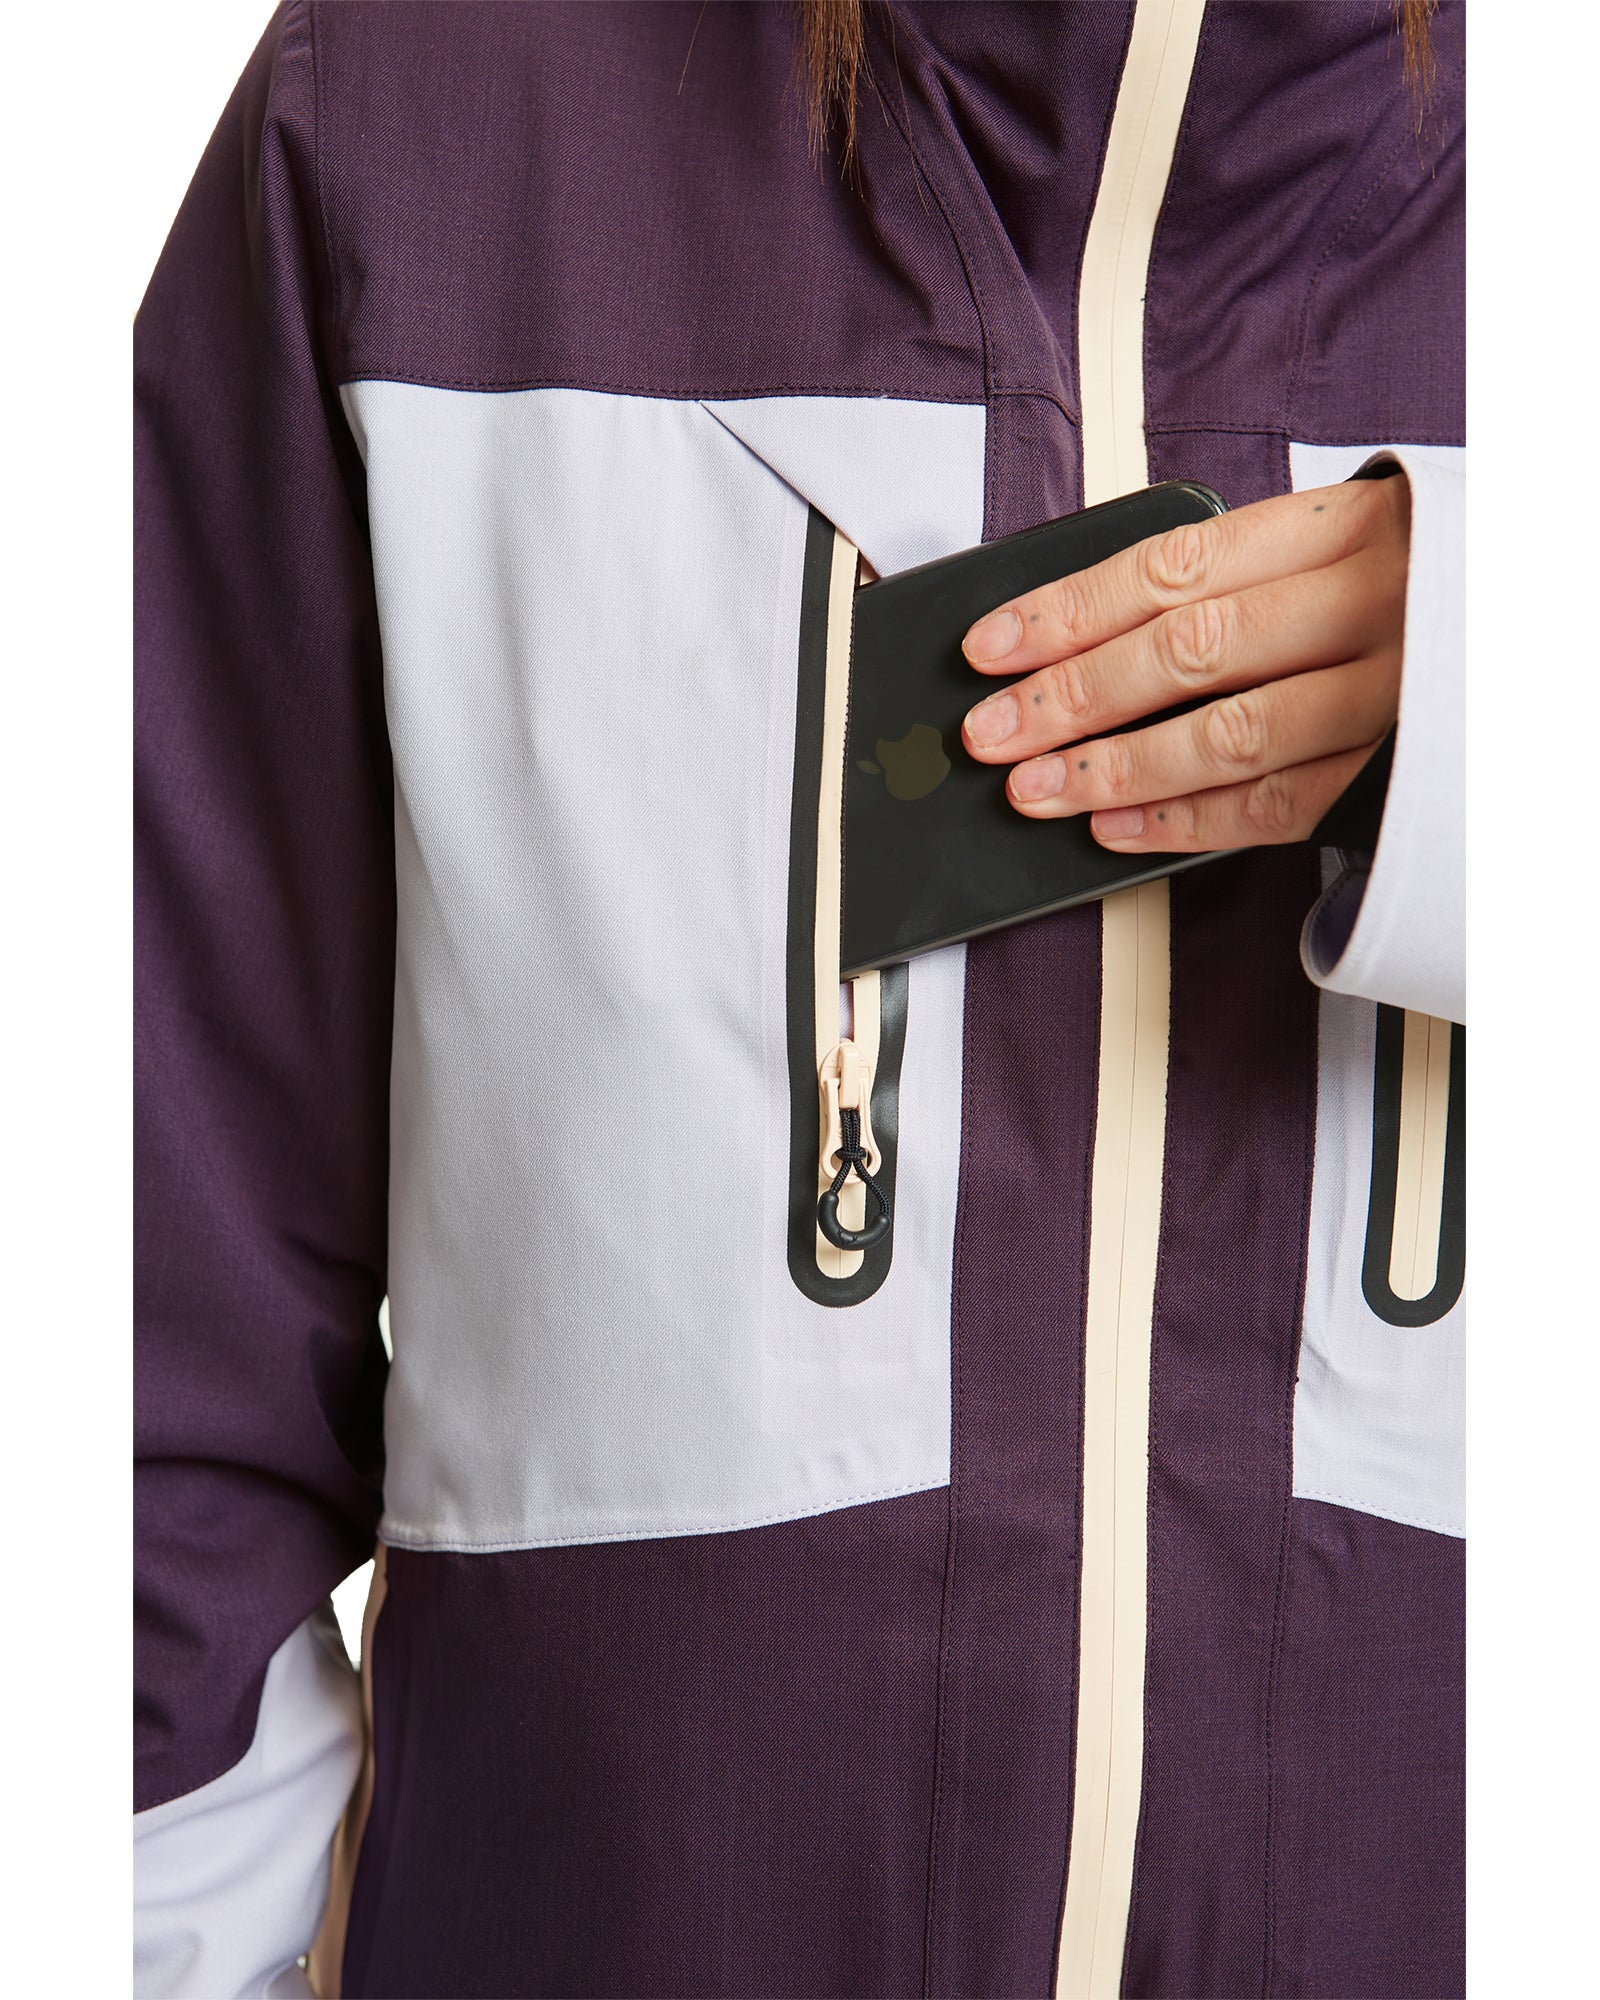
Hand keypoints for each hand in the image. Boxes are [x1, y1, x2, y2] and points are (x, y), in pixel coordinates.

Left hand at [959, 474, 1409, 849]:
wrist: (1557, 622)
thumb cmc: (1425, 579)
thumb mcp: (1344, 541)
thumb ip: (1239, 574)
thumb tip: (1084, 629)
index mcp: (1344, 527)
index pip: (1175, 567)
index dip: (1070, 611)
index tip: (991, 646)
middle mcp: (1370, 606)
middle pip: (1190, 653)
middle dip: (1073, 698)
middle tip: (991, 732)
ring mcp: (1392, 695)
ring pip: (1232, 736)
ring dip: (1117, 770)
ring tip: (1035, 791)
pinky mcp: (1401, 773)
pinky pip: (1281, 805)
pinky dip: (1189, 821)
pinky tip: (1115, 829)